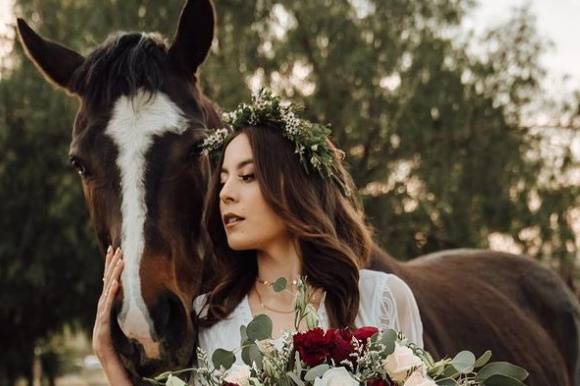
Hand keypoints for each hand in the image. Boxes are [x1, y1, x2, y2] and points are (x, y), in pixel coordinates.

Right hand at [92, 246, 123, 361]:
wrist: (104, 351)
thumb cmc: (110, 333)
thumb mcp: (115, 313)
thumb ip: (116, 302)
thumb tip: (122, 289)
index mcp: (106, 300)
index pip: (108, 278)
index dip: (111, 264)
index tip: (115, 249)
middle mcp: (103, 302)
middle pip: (107, 279)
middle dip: (112, 263)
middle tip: (117, 248)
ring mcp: (102, 310)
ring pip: (109, 288)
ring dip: (114, 274)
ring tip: (120, 261)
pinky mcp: (104, 319)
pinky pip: (108, 303)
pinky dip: (112, 292)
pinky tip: (116, 283)